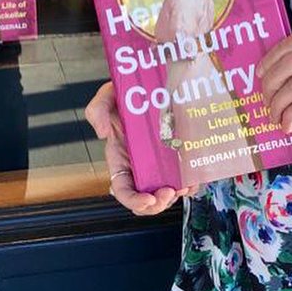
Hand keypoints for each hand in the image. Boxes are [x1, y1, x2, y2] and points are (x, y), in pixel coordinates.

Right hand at [84, 81, 193, 214]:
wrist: (146, 87)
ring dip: (176, 196)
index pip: (123, 190)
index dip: (135, 201)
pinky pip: (182, 178)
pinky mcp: (174, 157)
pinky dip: (190, 185)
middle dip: (158, 204)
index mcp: (120, 160)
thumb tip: (102, 134)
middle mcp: (139, 167)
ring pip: (166, 193)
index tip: (149, 199)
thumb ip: (97, 111)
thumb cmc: (124, 96)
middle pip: (146, 199)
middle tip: (171, 192)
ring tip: (185, 186)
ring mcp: (158, 164)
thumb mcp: (105, 98)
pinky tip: (194, 180)